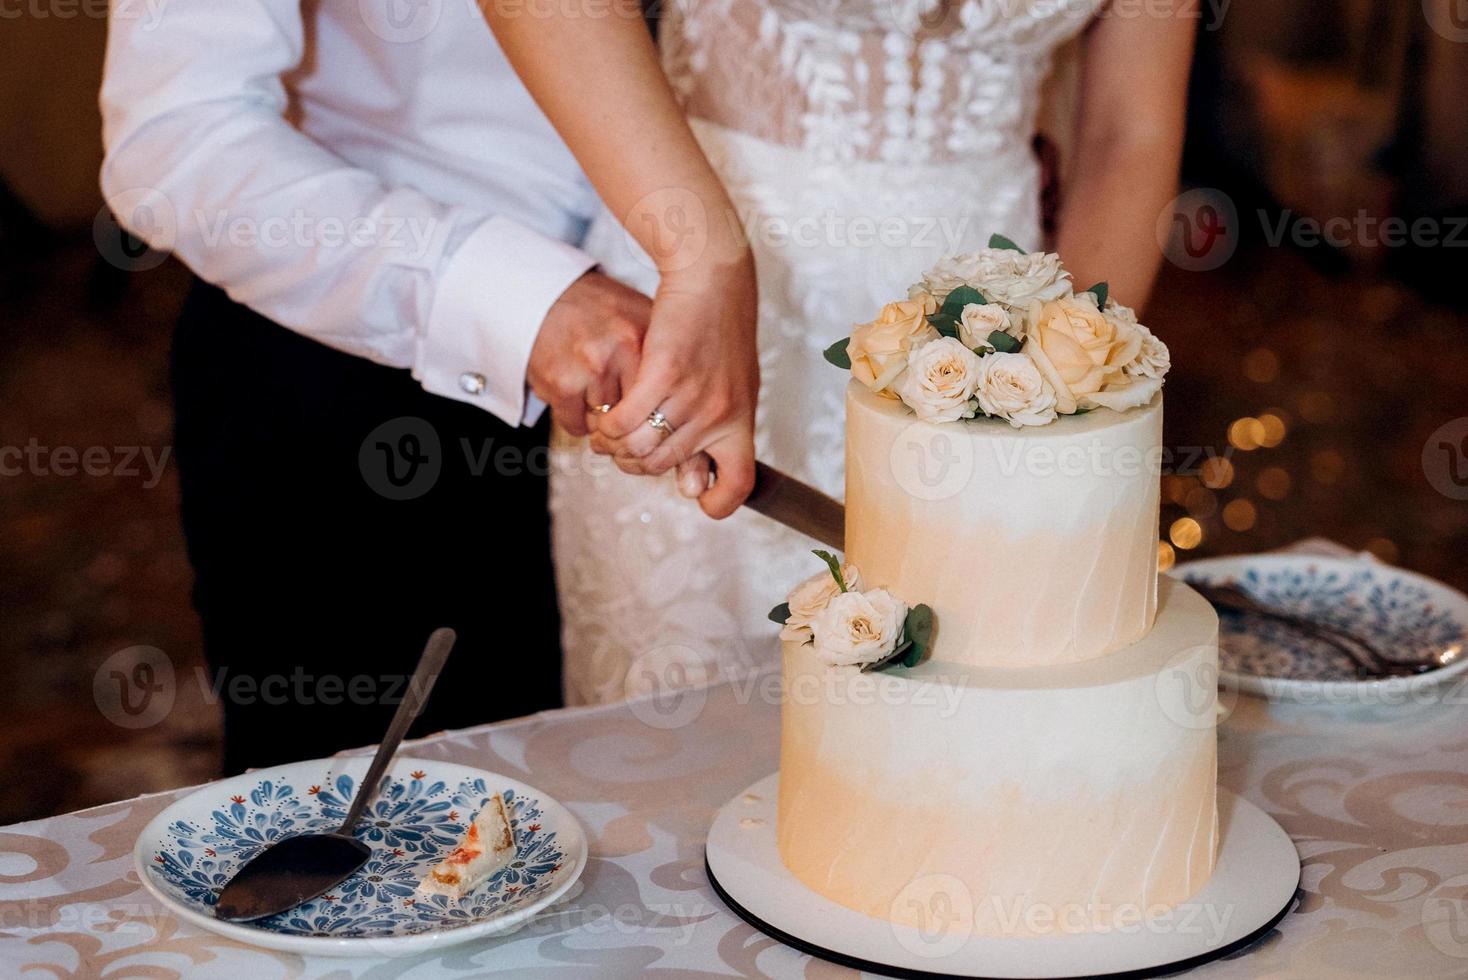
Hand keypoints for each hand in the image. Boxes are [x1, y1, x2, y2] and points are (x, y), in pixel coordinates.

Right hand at [527, 271, 650, 436]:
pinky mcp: (562, 385)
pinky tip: (575, 398)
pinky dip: (576, 420)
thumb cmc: (598, 309)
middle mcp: (621, 351)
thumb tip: (687, 400)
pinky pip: (577, 426)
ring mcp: (591, 369)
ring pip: (607, 423)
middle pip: (638, 414)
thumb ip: (666, 351)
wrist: (544, 294)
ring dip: (600, 417)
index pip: (665, 395)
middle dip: (630, 415)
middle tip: (619, 400)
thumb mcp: (641, 316)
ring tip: (594, 391)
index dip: (659, 408)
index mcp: (645, 336)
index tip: (654, 410)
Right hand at [591, 251, 758, 518]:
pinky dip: (607, 423)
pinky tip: (604, 415)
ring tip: (606, 433)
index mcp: (740, 421)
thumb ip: (712, 432)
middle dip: (635, 465)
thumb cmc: (718, 331)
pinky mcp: (664, 371)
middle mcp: (720, 414)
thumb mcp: (730, 387)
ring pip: (640, 447)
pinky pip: (624, 418)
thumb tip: (691, 487)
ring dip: (614, 446)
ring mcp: (693, 394)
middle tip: (621, 449)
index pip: (739, 484)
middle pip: (665, 467)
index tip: (694, 496)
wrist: (714, 278)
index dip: (718, 502)